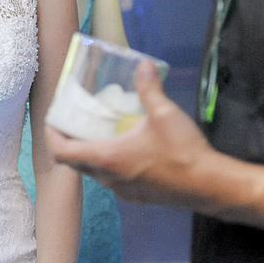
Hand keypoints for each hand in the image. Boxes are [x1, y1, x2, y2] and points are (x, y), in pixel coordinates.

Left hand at [46, 60, 211, 207]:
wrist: (212, 187)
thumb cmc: (185, 153)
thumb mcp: (165, 114)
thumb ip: (149, 89)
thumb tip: (143, 65)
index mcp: (107, 158)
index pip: (61, 152)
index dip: (52, 136)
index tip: (53, 122)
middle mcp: (108, 178)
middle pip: (73, 163)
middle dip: (69, 143)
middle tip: (74, 124)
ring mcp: (121, 191)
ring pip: (93, 173)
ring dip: (89, 155)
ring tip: (98, 133)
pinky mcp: (136, 197)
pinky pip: (111, 181)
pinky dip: (108, 165)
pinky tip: (124, 151)